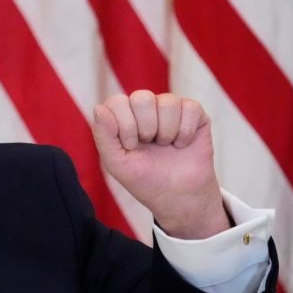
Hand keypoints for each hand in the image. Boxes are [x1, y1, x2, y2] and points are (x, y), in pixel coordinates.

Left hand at [91, 90, 228, 238]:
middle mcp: (145, 106)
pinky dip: (185, 132)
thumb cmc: (144, 178)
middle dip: (146, 128)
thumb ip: (103, 135)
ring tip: (166, 145)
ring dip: (167, 132)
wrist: (177, 195)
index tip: (131, 146)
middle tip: (150, 144)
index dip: (125, 126)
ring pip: (168, 102)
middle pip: (142, 97)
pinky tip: (181, 143)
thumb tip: (99, 107)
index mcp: (123, 115)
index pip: (117, 102)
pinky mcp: (194, 112)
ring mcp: (170, 107)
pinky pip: (190, 108)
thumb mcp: (116, 162)